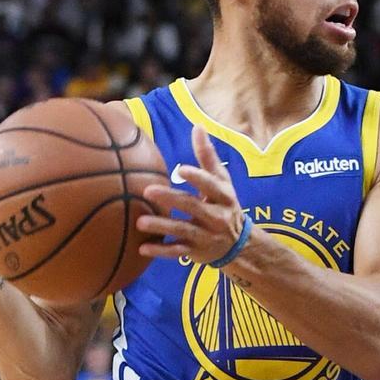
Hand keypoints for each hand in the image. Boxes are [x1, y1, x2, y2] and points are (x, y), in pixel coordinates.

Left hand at [138, 126, 244, 264]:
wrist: (240, 245)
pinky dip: (160, 251)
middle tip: (148, 191)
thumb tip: (198, 127)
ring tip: (140, 222)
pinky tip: (142, 248)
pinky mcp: (196, 252)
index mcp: (223, 196)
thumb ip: (208, 157)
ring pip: (183, 231)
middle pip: (193, 206)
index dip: (197, 178)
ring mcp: (206, 236)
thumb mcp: (222, 182)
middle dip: (171, 199)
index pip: (211, 185)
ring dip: (162, 227)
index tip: (180, 170)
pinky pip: (177, 252)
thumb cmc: (225, 205)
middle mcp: (217, 216)